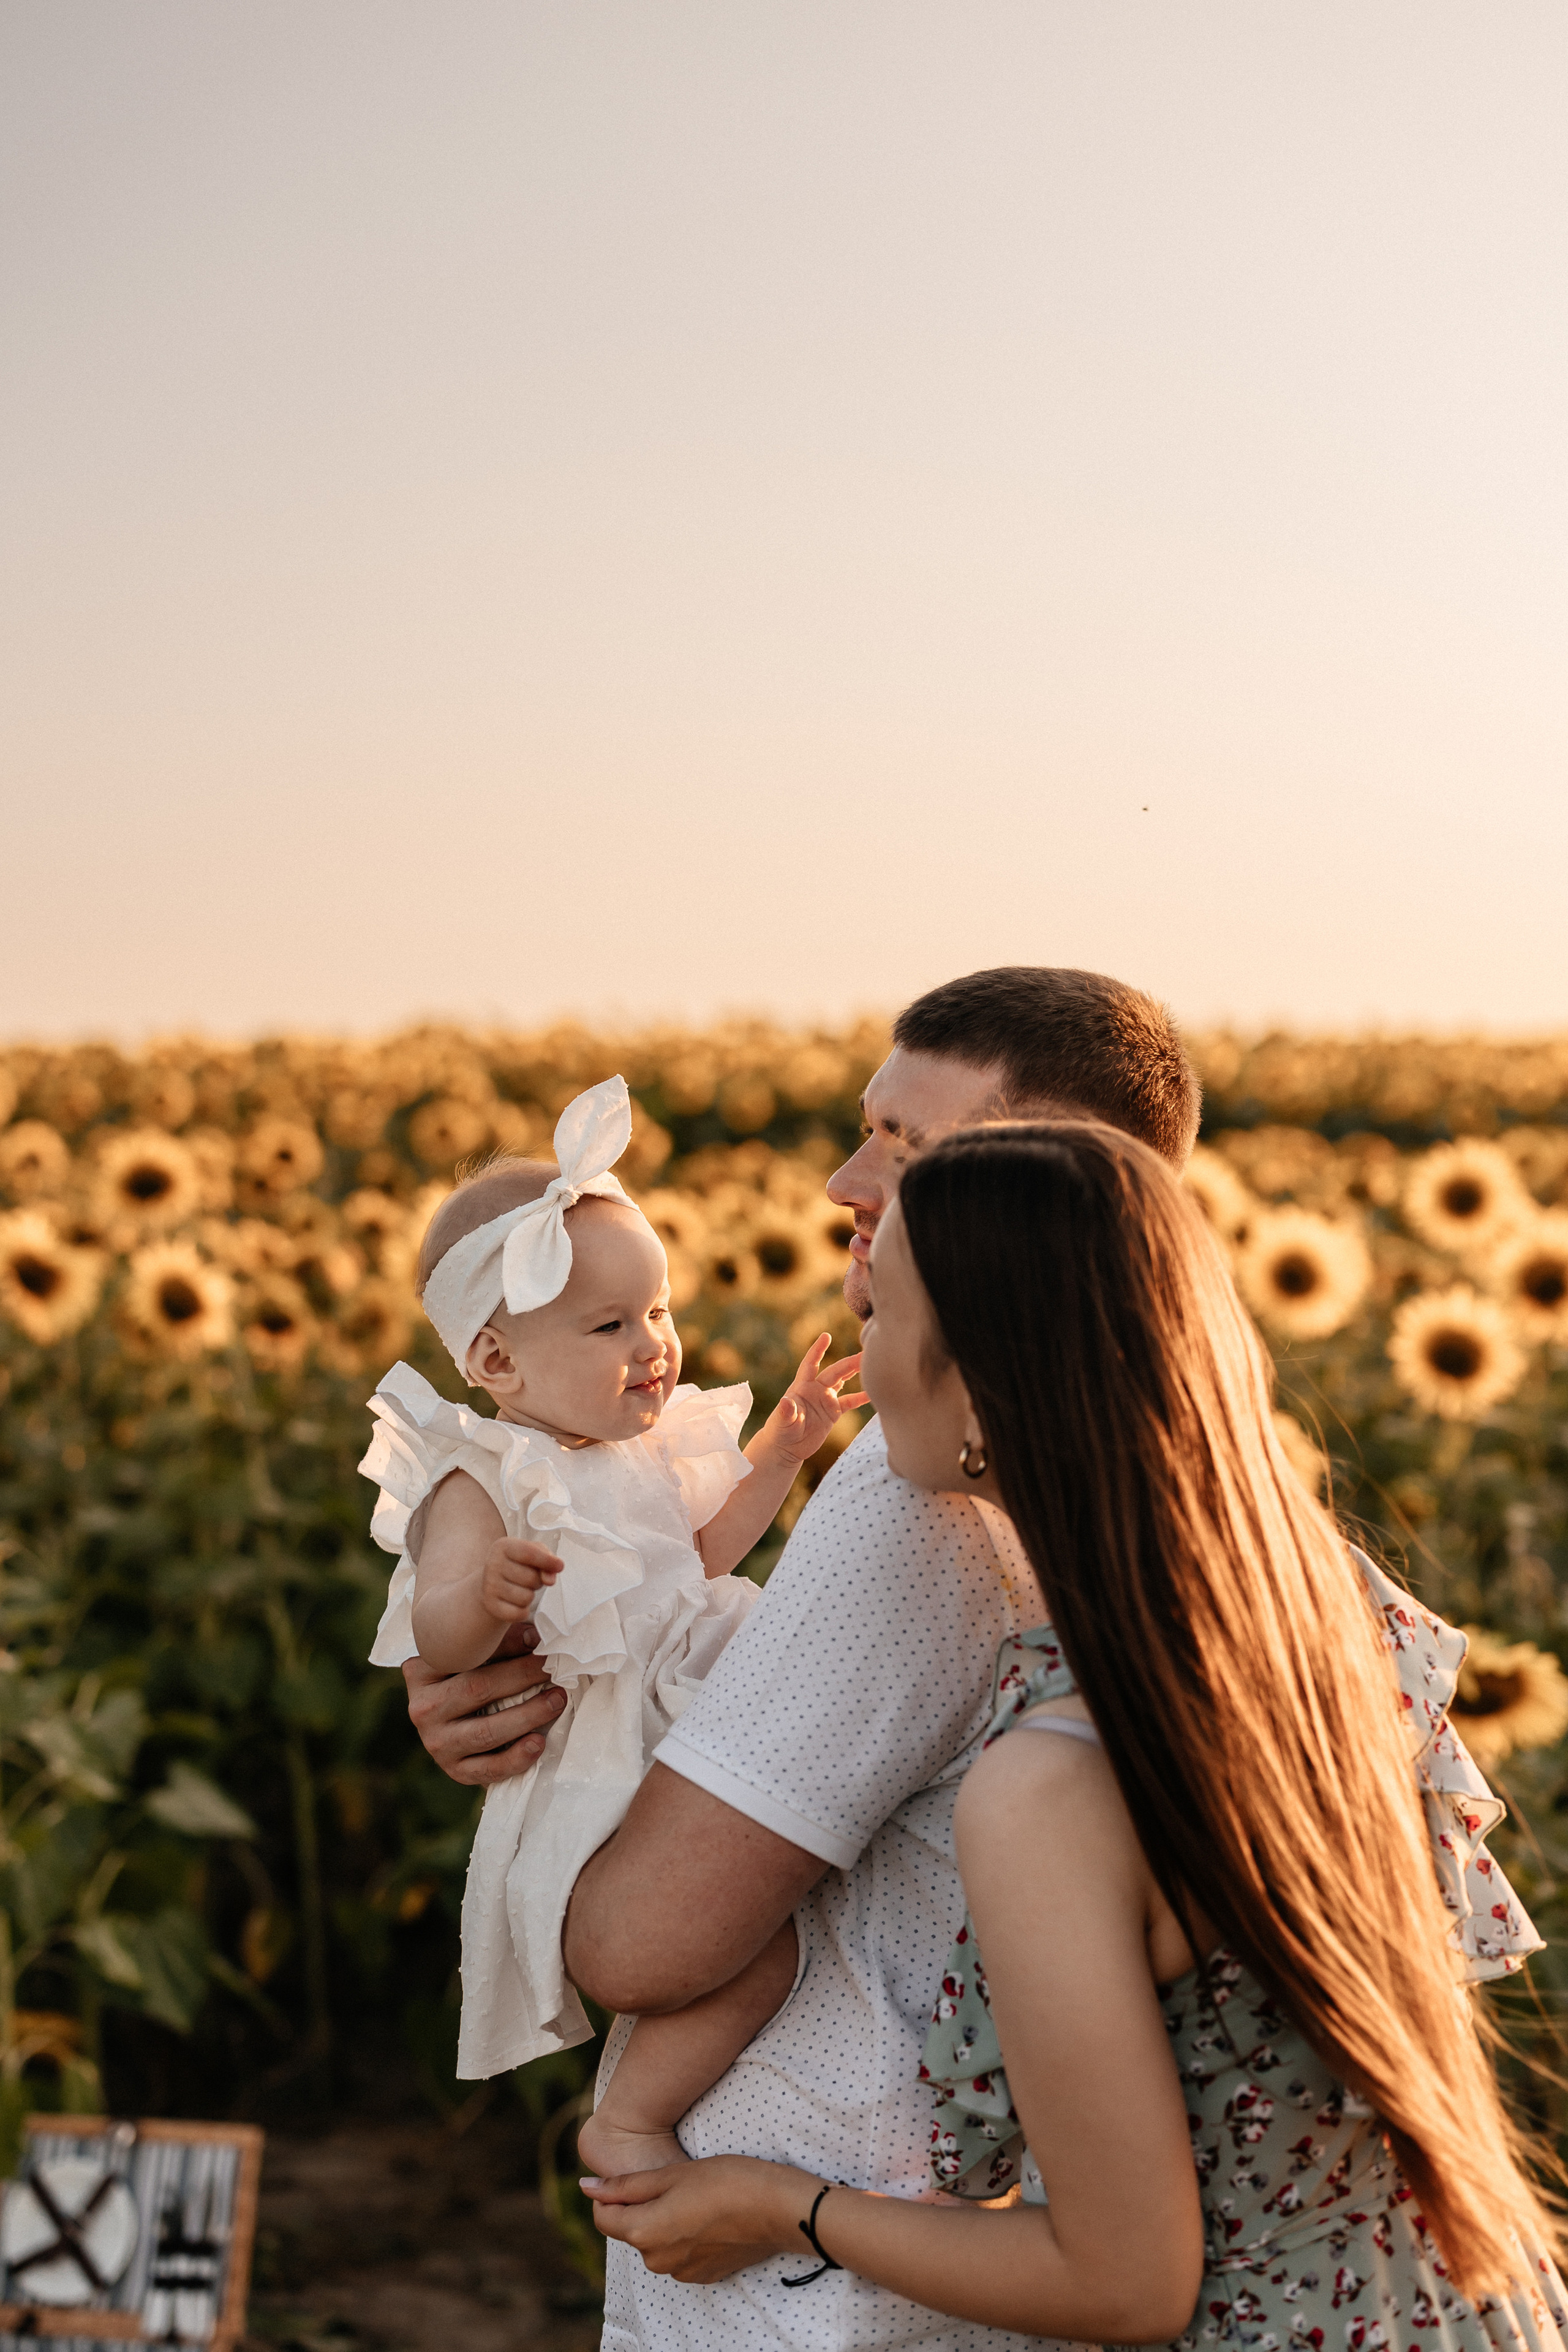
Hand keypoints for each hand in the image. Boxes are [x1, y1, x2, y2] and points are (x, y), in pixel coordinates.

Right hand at [402, 1627, 567, 1787]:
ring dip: (528, 1715)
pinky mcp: (455, 1770)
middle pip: (478, 1690)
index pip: (466, 1656)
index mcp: (421, 1673)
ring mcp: (437, 1744)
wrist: (452, 1719)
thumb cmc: (468, 1674)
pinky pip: (488, 1769)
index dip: (506, 1646)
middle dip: (522, 1677)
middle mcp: (423, 1710)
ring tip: (557, 1700)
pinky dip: (516, 1757)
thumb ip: (497, 1641)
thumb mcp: (471, 1653)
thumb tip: (534, 1637)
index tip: (537, 1640)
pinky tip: (539, 1742)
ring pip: (486, 1732)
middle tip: (553, 1669)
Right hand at [480, 1535, 563, 1623]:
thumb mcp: (532, 1553)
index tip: (559, 1566)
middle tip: (529, 1579)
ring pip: (526, 1597)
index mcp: (503, 1546)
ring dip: (530, 1596)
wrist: (490, 1584)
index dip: (547, 1561)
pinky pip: (518, 1613)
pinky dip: (523, 1611)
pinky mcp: (490, 1605)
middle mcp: (493, 1564)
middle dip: (537, 1581)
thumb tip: (550, 1579)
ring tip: (520, 1589)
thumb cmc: (516, 1565)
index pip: (529, 1553)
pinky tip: (515, 1603)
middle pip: (531, 1578)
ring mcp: (490, 1586)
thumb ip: (547, 1559)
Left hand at [582, 2157, 821, 2283]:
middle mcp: (656, 2260)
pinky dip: (687, 2235)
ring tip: (697, 2195)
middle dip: (644, 2206)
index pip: (605, 2218)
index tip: (636, 2177)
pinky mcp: (704, 2275)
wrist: (777, 2209)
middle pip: (633, 2229)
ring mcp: (681, 2272)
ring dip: (667, 2220)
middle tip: (676, 2180)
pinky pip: (681, 2253)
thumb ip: (625, 2186)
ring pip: (658, 2241)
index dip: (612, 2194)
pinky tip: (711, 2216)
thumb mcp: (671, 2174)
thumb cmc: (724, 2181)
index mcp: (643, 2233)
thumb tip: (585, 2187)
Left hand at [765, 1336, 868, 1467]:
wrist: (786, 1448)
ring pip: (843, 1381)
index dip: (817, 1350)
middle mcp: (815, 1389)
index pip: (810, 1364)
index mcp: (802, 1387)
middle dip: (848, 1364)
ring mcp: (825, 1400)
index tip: (826, 1336)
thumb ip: (786, 1412)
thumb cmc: (780, 1432)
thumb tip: (785, 1402)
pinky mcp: (833, 1413)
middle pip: (834, 1372)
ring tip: (871, 1365)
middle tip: (864, 1355)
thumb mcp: (782, 1422)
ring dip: (855, 1373)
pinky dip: (861, 1398)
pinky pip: (849, 1402)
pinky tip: (873, 1393)